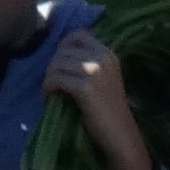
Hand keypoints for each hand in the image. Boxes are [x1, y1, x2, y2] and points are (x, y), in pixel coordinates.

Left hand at [40, 35, 153, 169]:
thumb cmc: (109, 110)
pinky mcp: (86, 87)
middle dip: (53, 66)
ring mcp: (95, 71)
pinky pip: (56, 79)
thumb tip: (60, 54)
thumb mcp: (104, 79)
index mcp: (109, 54)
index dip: (64, 45)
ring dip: (49, 77)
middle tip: (53, 83)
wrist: (120, 134)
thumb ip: (89, 63)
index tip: (60, 62)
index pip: (79, 34)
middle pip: (64, 50)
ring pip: (57, 63)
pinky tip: (49, 97)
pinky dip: (48, 88)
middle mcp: (103, 58)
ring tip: (50, 91)